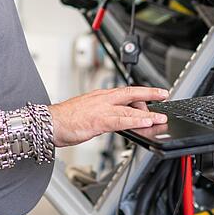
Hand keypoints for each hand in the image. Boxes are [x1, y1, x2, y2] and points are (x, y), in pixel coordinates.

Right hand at [49, 86, 168, 146]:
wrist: (49, 123)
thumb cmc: (64, 120)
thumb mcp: (88, 113)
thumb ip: (103, 115)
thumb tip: (116, 120)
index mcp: (100, 96)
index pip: (124, 92)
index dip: (140, 92)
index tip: (152, 93)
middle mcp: (102, 99)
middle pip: (131, 93)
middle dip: (149, 93)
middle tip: (164, 94)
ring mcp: (101, 109)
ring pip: (130, 108)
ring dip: (148, 112)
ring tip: (160, 117)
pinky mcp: (99, 120)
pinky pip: (122, 120)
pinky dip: (136, 121)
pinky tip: (146, 122)